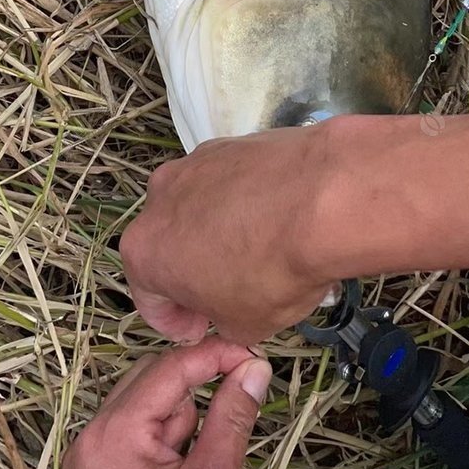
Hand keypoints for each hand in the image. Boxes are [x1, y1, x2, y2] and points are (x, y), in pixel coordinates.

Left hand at [62, 337, 272, 468]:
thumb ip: (232, 420)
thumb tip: (252, 372)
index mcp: (112, 435)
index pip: (170, 369)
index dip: (216, 356)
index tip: (252, 356)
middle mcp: (91, 440)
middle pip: (155, 381)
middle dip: (199, 391)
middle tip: (240, 401)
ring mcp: (90, 461)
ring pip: (149, 409)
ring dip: (185, 423)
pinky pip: (138, 438)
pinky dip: (168, 445)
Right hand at [120, 126, 338, 344]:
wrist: (323, 198)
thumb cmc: (274, 269)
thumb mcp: (244, 327)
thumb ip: (221, 321)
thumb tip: (228, 310)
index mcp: (145, 250)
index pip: (149, 298)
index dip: (175, 321)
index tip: (199, 327)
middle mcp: (159, 198)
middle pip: (168, 245)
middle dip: (192, 271)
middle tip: (225, 292)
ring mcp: (195, 162)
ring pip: (198, 208)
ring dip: (216, 231)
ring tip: (258, 251)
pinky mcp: (231, 142)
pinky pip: (229, 181)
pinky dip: (242, 200)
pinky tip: (275, 218)